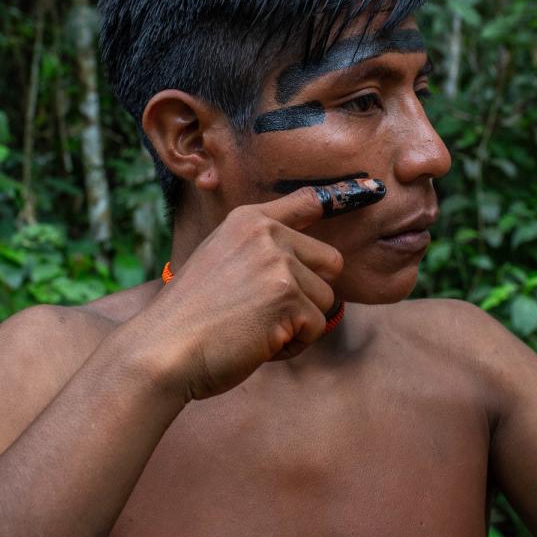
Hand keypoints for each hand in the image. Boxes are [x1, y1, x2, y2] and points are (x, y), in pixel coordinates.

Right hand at [131, 179, 383, 401]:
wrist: (162, 350)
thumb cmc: (190, 318)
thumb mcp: (222, 263)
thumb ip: (261, 252)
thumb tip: (316, 264)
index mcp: (249, 220)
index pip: (307, 201)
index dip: (346, 193)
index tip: (374, 186)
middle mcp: (266, 233)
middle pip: (329, 264)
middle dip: (308, 296)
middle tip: (263, 313)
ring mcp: (278, 262)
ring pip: (324, 301)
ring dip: (297, 325)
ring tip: (253, 329)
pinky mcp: (287, 295)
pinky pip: (316, 327)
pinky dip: (292, 345)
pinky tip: (257, 343)